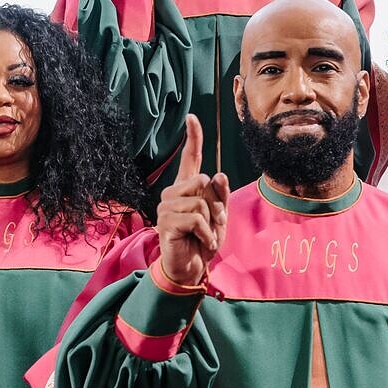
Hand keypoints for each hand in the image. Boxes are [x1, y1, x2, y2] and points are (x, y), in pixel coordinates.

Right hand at [154, 114, 228, 290]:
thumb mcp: (219, 217)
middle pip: (202, 182)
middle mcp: (173, 193)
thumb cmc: (203, 242)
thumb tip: (218, 174)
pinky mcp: (166, 222)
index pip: (190, 159)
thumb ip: (220, 196)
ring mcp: (167, 207)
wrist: (191, 269)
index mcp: (187, 189)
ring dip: (211, 223)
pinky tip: (200, 242)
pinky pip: (197, 219)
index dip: (192, 138)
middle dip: (216, 205)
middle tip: (213, 225)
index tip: (192, 118)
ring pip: (201, 202)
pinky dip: (206, 234)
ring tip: (205, 236)